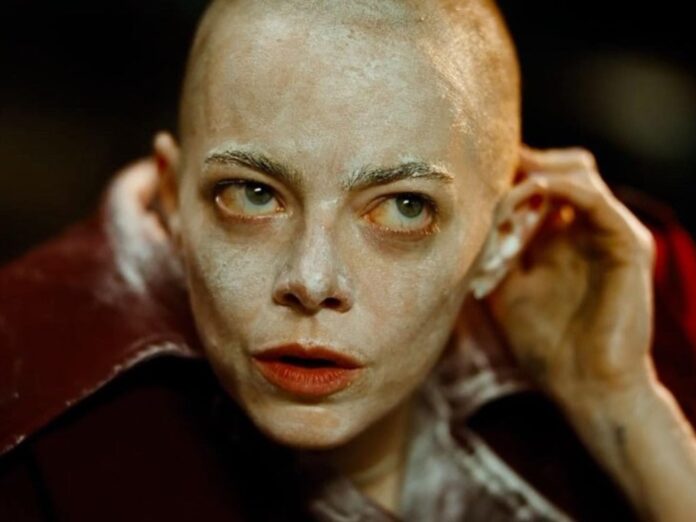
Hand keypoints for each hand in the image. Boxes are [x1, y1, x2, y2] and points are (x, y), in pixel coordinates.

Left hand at [486, 145, 656, 405]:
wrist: (583, 387)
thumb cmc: (545, 345)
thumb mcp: (505, 290)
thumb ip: (493, 253)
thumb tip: (463, 221)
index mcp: (564, 236)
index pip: (543, 182)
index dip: (511, 172)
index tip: (473, 172)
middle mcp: (589, 228)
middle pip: (563, 167)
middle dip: (524, 163)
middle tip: (487, 169)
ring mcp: (611, 234)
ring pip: (579, 173)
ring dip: (536, 174)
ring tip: (503, 189)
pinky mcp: (629, 246)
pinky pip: (596, 202)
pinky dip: (562, 189)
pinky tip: (532, 192)